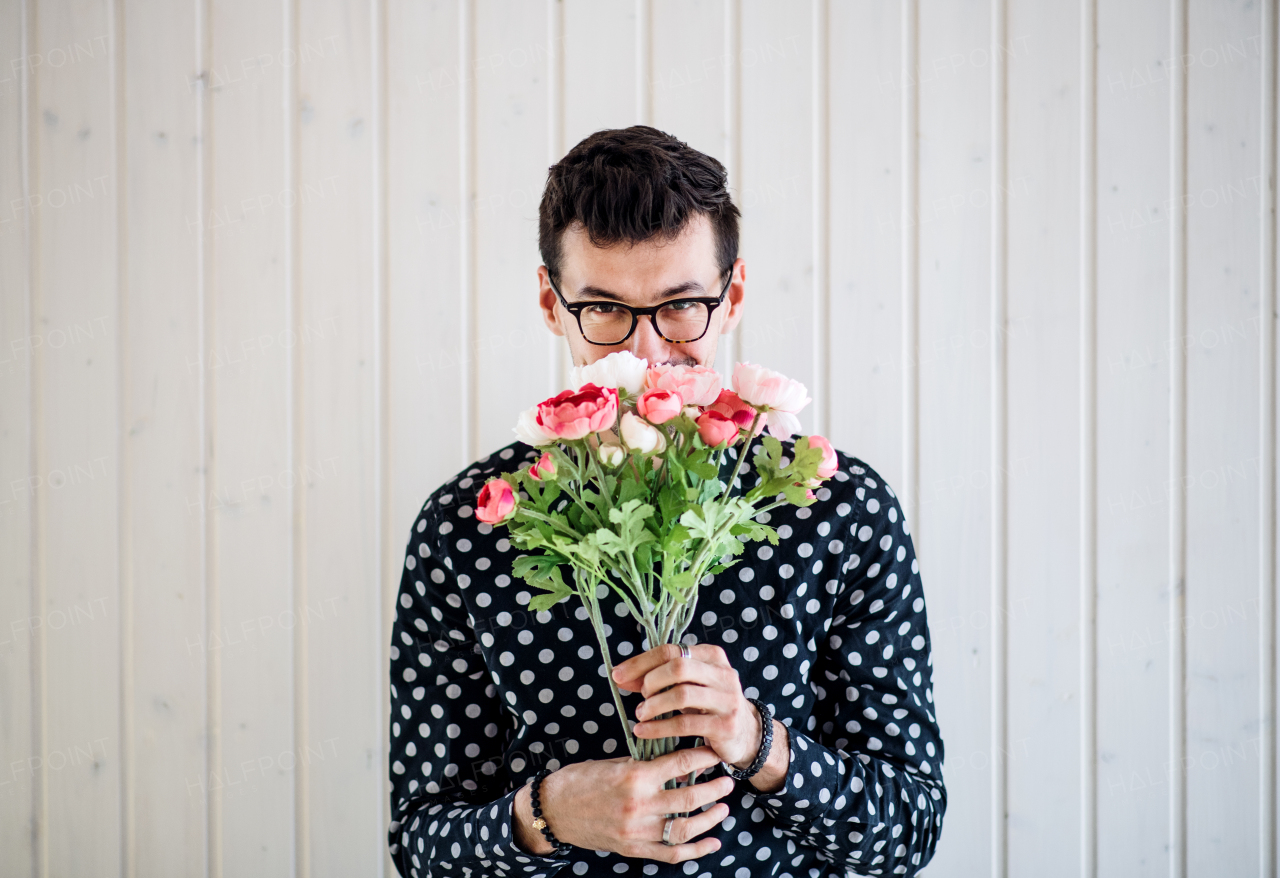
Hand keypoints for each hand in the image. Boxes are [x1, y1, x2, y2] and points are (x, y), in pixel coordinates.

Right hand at [513, 746, 732, 862]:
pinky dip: (695, 851)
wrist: (553, 810)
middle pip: (689, 797)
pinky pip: (671, 853)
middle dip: (714, 788)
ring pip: (684, 827)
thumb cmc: (582, 780)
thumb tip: (681, 765)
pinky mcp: (633, 849)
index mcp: (634, 776)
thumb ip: (647, 764)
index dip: (704, 757)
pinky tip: (712, 842)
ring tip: (723, 808)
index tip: (717, 752)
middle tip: (727, 781)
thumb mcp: (615, 762)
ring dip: (709, 818)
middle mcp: (638, 805)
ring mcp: (637, 831)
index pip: (680, 764)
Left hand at [612, 643, 763, 768]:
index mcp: (712, 656)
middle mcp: (723, 673)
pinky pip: (685, 724)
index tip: (618, 675)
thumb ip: (658, 677)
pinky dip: (659, 727)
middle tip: (640, 696)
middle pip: (678, 667)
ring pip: (681, 694)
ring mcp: (727, 699)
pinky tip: (644, 731)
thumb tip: (620, 675)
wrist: (745, 733)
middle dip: (650, 681)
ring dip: (654, 705)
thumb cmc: (709, 705)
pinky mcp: (725, 725)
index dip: (641, 662)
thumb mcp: (688, 685)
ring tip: (640, 714)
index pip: (671, 650)